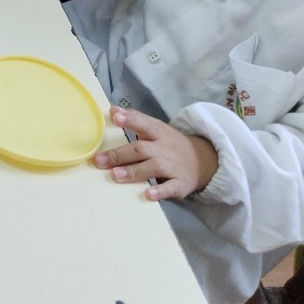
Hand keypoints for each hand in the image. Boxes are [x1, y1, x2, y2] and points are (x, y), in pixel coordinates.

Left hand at [94, 108, 218, 200]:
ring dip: (134, 172)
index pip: (144, 124)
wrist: (204, 162)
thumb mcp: (157, 128)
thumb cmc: (169, 144)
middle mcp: (165, 148)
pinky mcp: (180, 184)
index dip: (130, 120)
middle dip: (120, 154)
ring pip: (154, 167)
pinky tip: (147, 194)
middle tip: (99, 161)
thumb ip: (136, 118)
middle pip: (142, 149)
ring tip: (115, 175)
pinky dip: (160, 191)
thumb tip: (113, 109)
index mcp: (158, 133)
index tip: (115, 117)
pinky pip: (171, 187)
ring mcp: (173, 166)